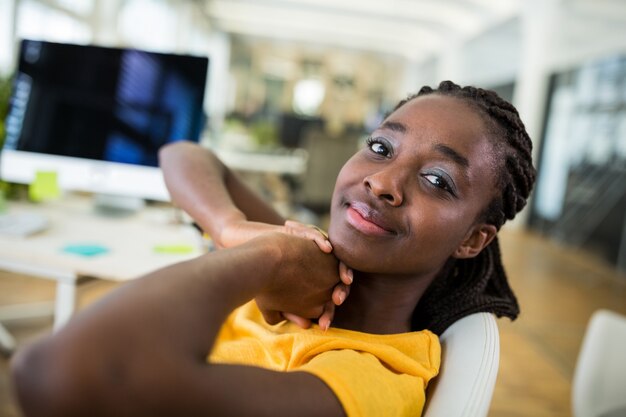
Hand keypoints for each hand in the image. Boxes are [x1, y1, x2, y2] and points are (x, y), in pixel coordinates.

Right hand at [221, 219, 352, 329]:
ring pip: (335, 260)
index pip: (330, 297)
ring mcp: (313, 250)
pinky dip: (323, 242)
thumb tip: (307, 325)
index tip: (325, 324)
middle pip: (338, 280)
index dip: (329, 311)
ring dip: (341, 268)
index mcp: (315, 284)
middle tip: (336, 301)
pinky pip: (318, 237)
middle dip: (339, 292)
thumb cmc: (261, 283)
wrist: (249, 259)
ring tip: (342, 280)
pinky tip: (327, 250)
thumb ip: (292, 313)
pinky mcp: (303, 234)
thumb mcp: (276, 302)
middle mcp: (319, 266)